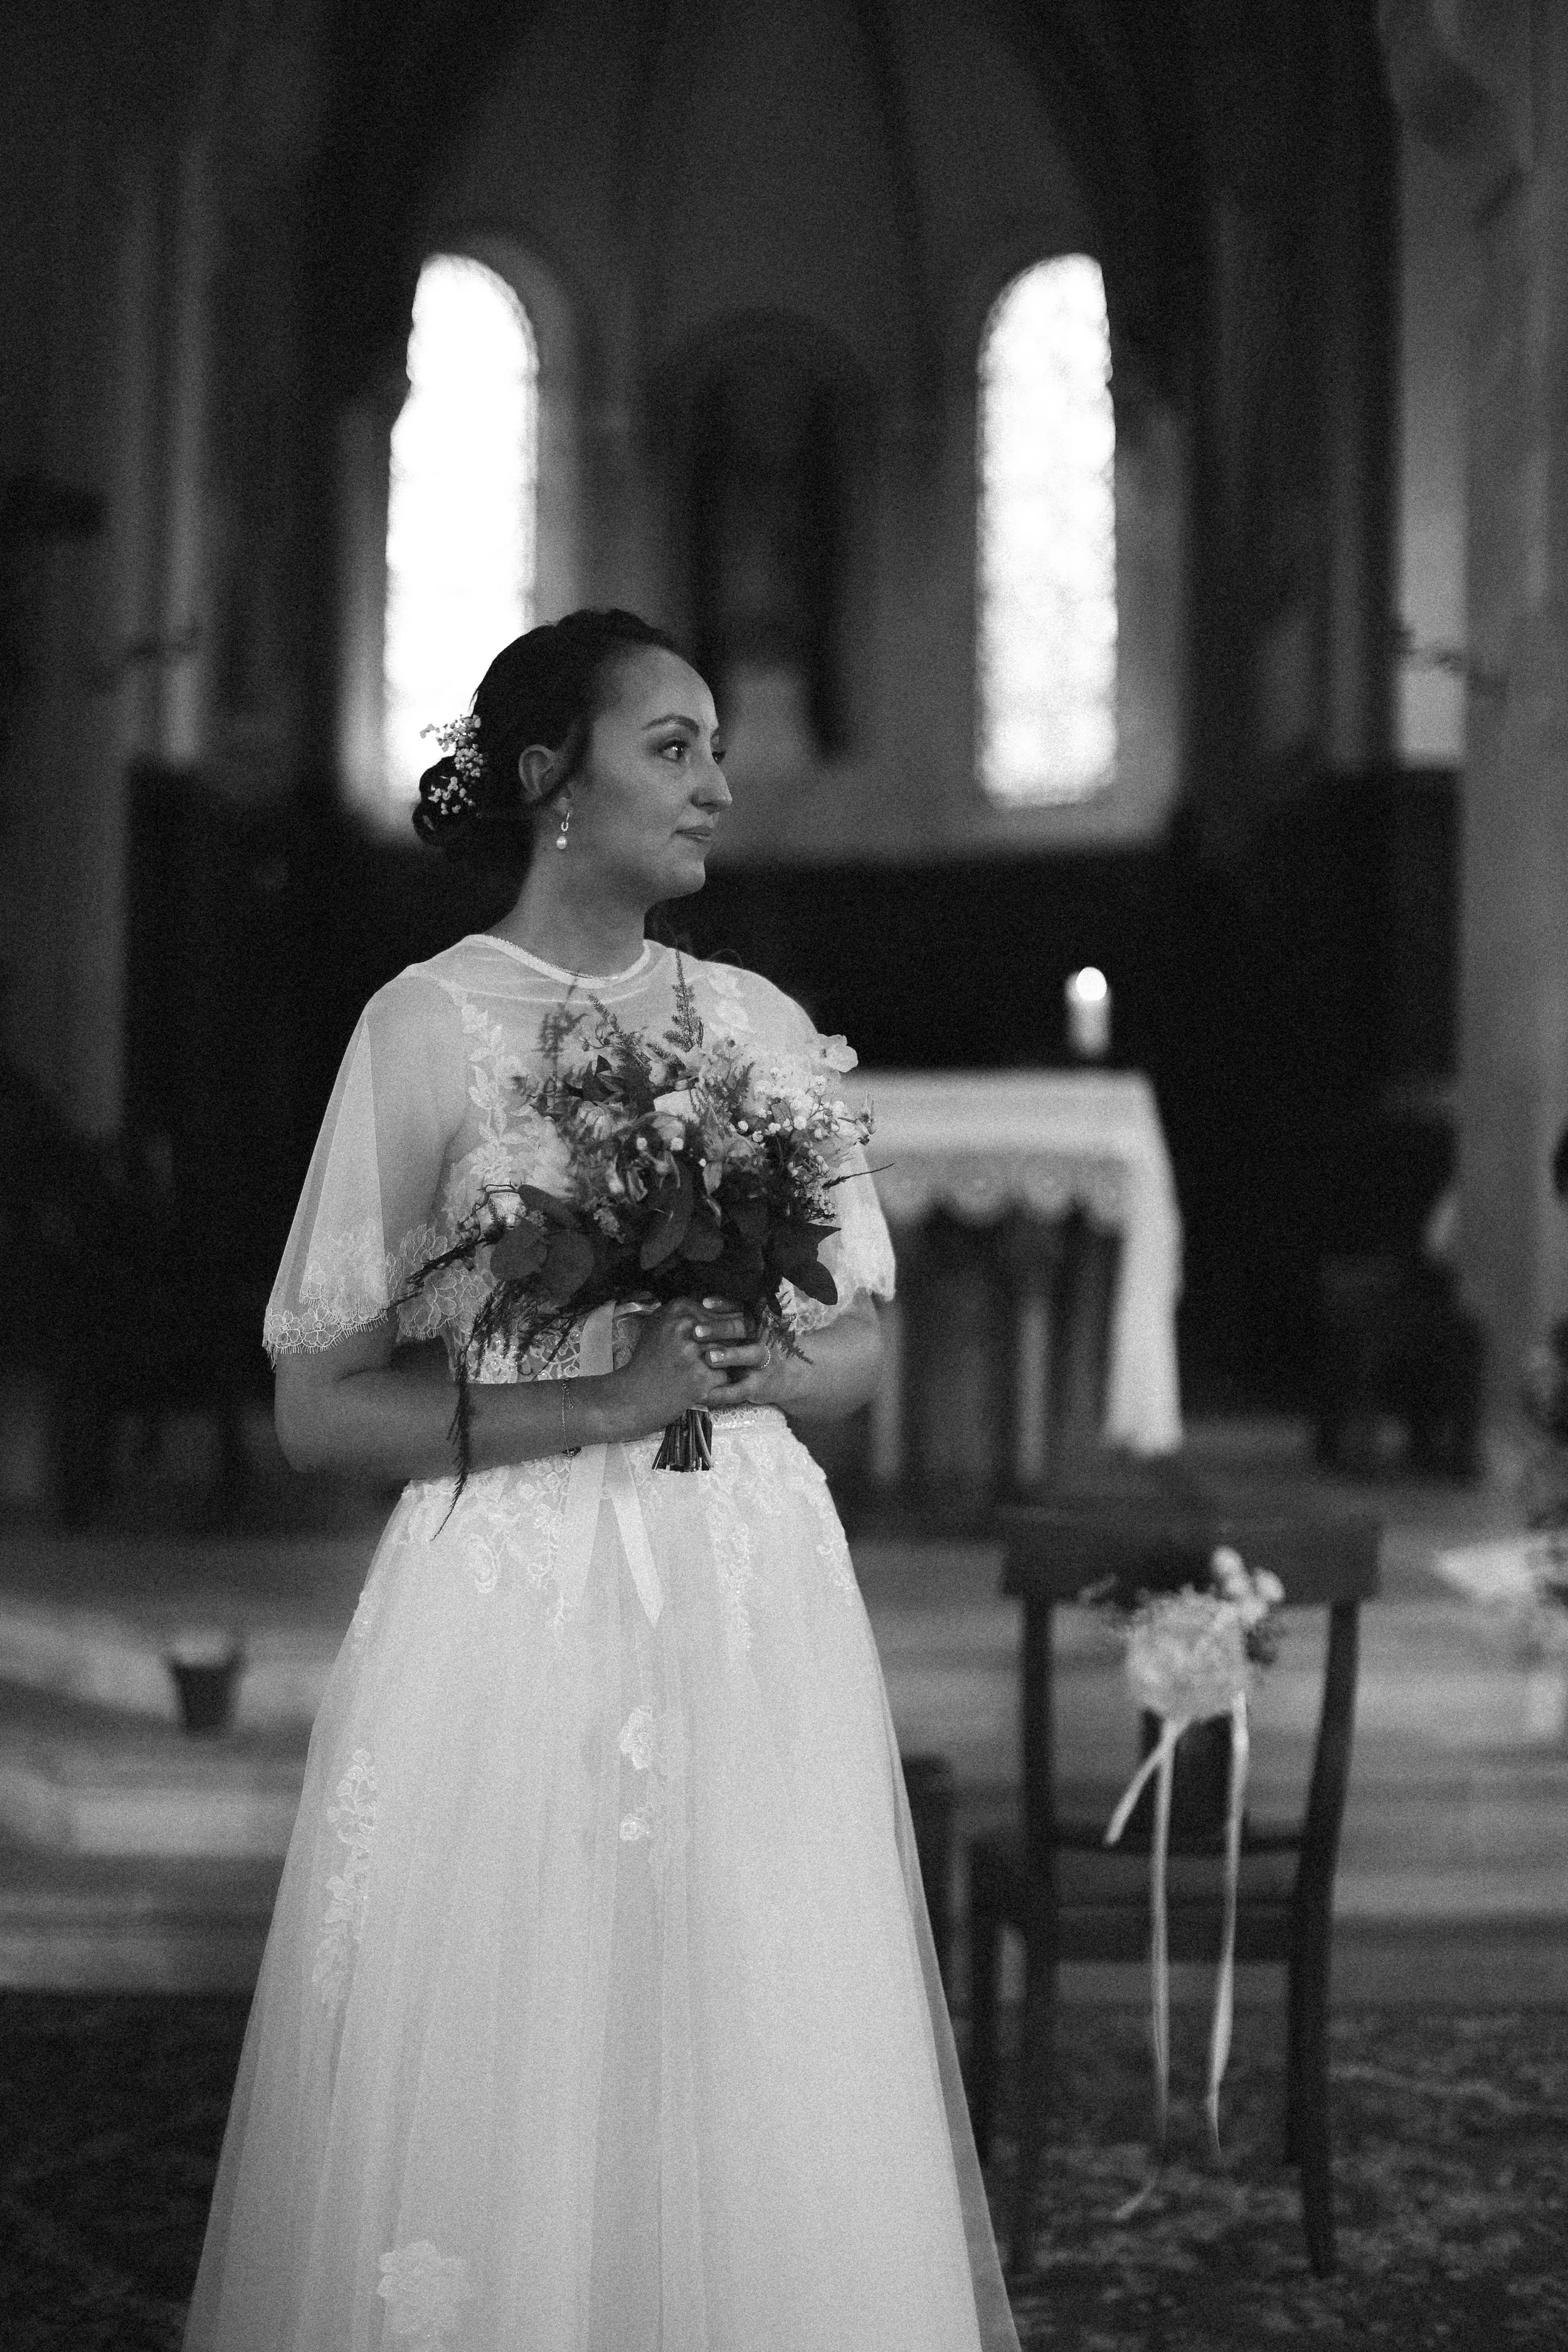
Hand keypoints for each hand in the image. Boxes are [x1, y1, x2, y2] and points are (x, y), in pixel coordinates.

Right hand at [611, 1297, 735, 1436]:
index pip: (716, 1310)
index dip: (724, 1322)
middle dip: (729, 1341)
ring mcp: (694, 1353)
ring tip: (718, 1366)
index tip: (724, 1333)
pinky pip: (725, 1374)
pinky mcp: (701, 1377)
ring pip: (728, 1351)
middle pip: (726, 1329)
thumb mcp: (658, 1325)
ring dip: (727, 1360)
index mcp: (676, 1310)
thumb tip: (715, 1305)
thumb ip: (684, 1312)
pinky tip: (709, 1382)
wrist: (636, 1395)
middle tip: (728, 1350)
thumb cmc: (648, 1361)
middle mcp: (685, 1328)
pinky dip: (720, 1380)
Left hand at [691, 1295, 777, 1403]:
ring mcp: (763, 1363)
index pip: (742, 1308)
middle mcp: (763, 1338)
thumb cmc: (750, 1348)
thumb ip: (724, 1319)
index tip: (704, 1302)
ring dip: (730, 1355)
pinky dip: (721, 1392)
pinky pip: (741, 1389)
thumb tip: (690, 1302)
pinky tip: (702, 1392)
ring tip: (708, 1358)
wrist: (784, 1379)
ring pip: (750, 1355)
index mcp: (756, 1321)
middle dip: (721, 1329)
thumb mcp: (744, 1332)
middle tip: (697, 1331)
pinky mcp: (759, 1386)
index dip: (725, 1304)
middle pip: (745, 1328)